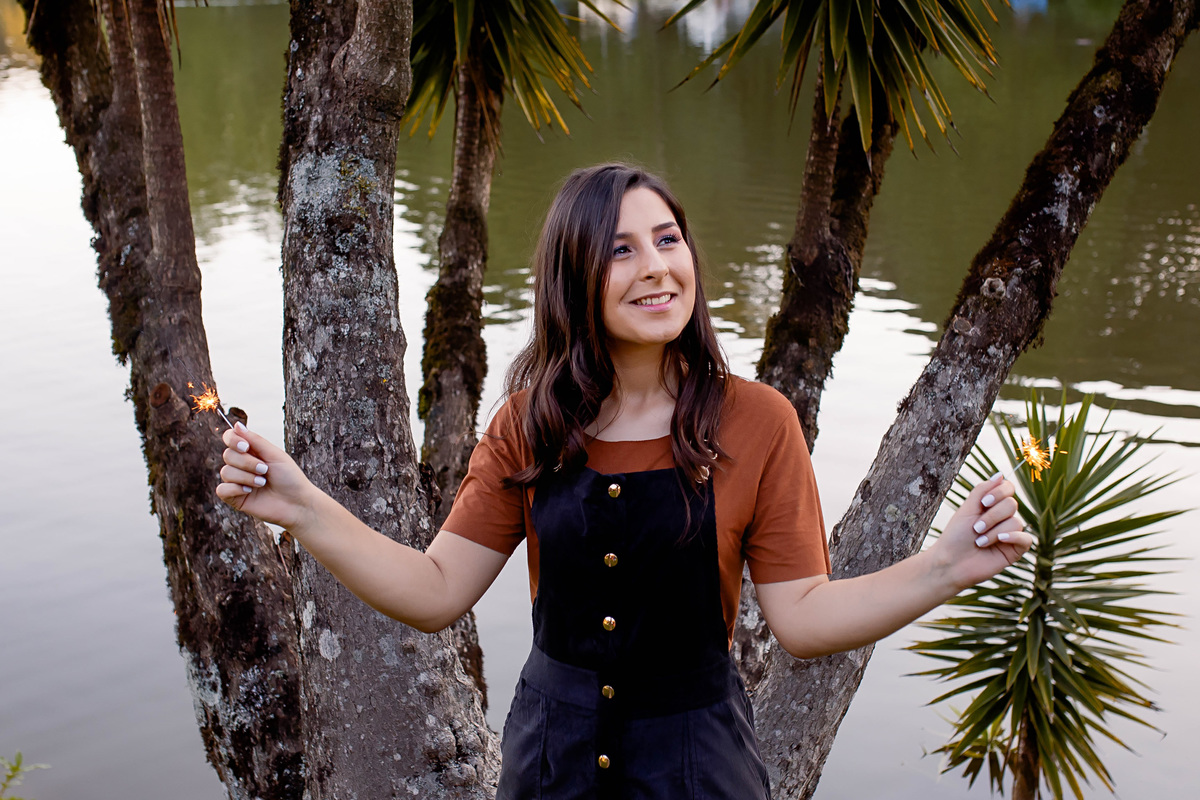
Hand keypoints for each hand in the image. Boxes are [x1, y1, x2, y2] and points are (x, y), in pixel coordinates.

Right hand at [216, 422, 318, 530]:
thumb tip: (236, 425)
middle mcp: (242, 465)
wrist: (297, 504)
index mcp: (251, 452)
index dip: (232, 440)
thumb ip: (255, 440)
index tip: (245, 446)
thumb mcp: (275, 455)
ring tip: (262, 482)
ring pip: (225, 472)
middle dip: (247, 462)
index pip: (230, 438)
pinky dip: (236, 489)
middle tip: (265, 470)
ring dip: (246, 477)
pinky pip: (222, 489)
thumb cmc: (290, 478)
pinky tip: (250, 492)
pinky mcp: (235, 498)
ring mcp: (237, 482)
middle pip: (227, 455)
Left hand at [932, 472, 1032, 591]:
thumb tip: (1000, 474)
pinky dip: (1012, 538)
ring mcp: (1010, 534)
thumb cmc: (955, 536)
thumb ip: (982, 490)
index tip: (983, 503)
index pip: (1008, 488)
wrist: (950, 563)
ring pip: (1015, 522)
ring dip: (994, 531)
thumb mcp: (967, 509)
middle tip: (976, 528)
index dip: (999, 492)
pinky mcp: (1015, 550)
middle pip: (1012, 504)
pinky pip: (1026, 539)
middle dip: (991, 516)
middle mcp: (1003, 518)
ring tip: (979, 542)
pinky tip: (999, 541)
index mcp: (991, 506)